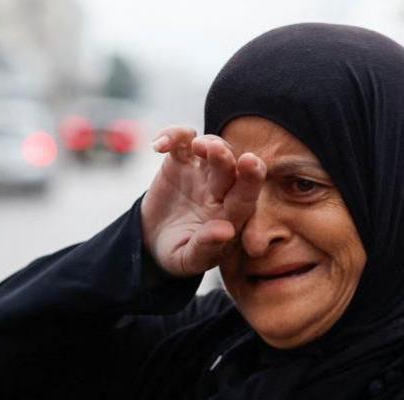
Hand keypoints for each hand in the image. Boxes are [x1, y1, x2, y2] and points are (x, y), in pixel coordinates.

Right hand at [140, 125, 265, 276]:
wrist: (153, 241)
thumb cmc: (179, 253)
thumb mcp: (189, 260)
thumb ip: (207, 247)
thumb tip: (225, 231)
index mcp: (232, 215)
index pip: (246, 196)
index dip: (250, 179)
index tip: (250, 163)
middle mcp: (222, 189)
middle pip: (231, 167)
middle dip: (226, 157)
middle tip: (217, 150)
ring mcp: (203, 172)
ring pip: (212, 147)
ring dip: (206, 143)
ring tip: (196, 146)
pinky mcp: (181, 160)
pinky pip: (181, 140)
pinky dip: (172, 135)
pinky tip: (159, 145)